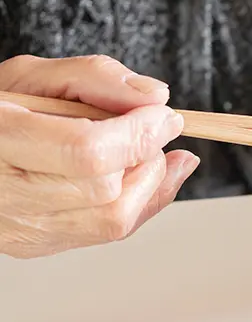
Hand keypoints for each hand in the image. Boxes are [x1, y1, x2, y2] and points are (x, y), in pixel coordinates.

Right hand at [0, 55, 198, 258]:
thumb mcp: (34, 77)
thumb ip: (95, 78)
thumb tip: (155, 96)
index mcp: (0, 141)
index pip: (89, 152)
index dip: (138, 135)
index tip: (164, 117)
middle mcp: (8, 196)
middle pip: (107, 191)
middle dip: (146, 157)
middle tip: (149, 131)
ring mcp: (23, 229)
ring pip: (115, 220)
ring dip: (148, 183)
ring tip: (143, 152)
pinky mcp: (38, 244)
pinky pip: (107, 232)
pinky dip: (137, 201)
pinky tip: (139, 174)